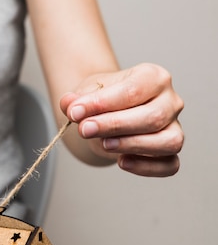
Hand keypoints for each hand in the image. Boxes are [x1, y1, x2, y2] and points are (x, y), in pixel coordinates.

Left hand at [60, 63, 183, 176]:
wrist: (106, 113)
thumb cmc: (102, 100)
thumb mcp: (85, 94)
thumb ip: (76, 100)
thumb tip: (69, 105)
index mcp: (153, 77)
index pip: (133, 90)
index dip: (102, 103)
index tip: (75, 112)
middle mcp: (170, 101)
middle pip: (153, 116)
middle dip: (114, 125)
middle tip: (85, 129)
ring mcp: (174, 127)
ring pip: (168, 141)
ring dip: (132, 145)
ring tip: (104, 144)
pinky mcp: (170, 151)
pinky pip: (169, 165)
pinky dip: (147, 167)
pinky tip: (122, 162)